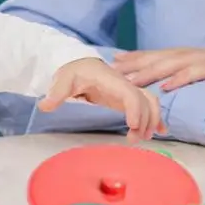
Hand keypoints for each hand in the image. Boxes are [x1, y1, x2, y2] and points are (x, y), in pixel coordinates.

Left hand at [38, 57, 165, 140]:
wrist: (80, 64)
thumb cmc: (73, 71)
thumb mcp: (63, 80)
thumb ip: (56, 93)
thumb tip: (44, 106)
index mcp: (111, 80)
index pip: (131, 94)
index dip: (135, 110)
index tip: (133, 127)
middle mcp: (124, 85)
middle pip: (146, 101)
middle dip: (145, 120)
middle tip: (133, 139)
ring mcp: (128, 91)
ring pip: (151, 103)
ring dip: (152, 121)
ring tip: (141, 138)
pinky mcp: (127, 99)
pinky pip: (148, 106)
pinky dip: (156, 118)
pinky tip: (161, 132)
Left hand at [113, 48, 204, 92]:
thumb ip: (199, 88)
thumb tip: (173, 99)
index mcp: (201, 58)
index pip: (165, 56)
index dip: (141, 57)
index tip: (117, 61)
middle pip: (166, 55)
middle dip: (139, 61)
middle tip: (115, 68)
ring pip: (180, 61)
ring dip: (154, 69)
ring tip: (133, 78)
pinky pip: (204, 70)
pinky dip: (184, 77)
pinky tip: (167, 85)